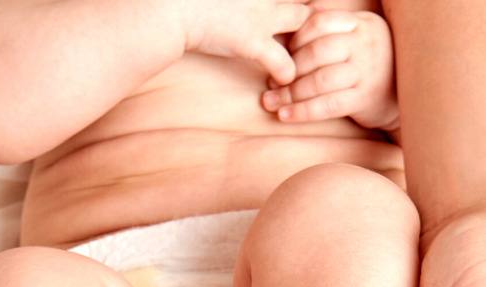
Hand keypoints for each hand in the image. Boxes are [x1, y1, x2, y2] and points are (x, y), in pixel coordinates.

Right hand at [179, 0, 310, 85]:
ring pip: (306, 21)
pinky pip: (284, 62)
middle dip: (311, 7)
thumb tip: (238, 0)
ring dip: (307, 37)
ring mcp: (263, 14)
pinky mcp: (253, 42)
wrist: (171, 8)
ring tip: (303, 50)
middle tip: (313, 18)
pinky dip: (287, 73)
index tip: (307, 3)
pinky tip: (284, 79)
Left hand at [260, 4, 397, 128]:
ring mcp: (367, 71)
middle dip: (289, 69)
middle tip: (271, 83)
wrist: (399, 98)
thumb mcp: (354, 40)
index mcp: (360, 23)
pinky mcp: (364, 98)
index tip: (280, 56)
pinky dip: (302, 111)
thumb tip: (287, 28)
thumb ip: (328, 30)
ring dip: (290, 93)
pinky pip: (327, 105)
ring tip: (271, 101)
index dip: (295, 39)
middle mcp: (365, 43)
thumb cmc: (366, 67)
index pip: (319, 22)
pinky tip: (285, 116)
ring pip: (319, 80)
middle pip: (316, 52)